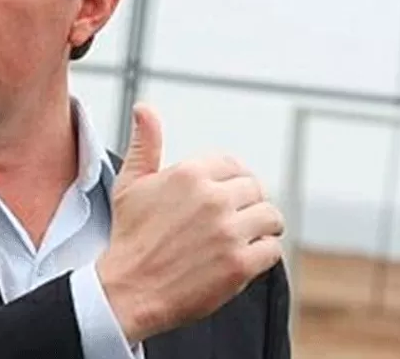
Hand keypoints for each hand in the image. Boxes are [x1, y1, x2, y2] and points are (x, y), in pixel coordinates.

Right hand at [96, 103, 284, 342]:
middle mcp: (212, 198)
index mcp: (189, 173)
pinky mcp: (239, 264)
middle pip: (255, 189)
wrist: (126, 290)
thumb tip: (144, 108)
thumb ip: (145, 143)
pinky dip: (263, 254)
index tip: (222, 199)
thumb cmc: (130, 237)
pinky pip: (272, 249)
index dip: (230, 182)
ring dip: (262, 227)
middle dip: (246, 204)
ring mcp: (228, 231)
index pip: (233, 166)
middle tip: (230, 222)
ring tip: (244, 237)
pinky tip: (243, 257)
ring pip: (270, 217)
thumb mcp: (130, 183)